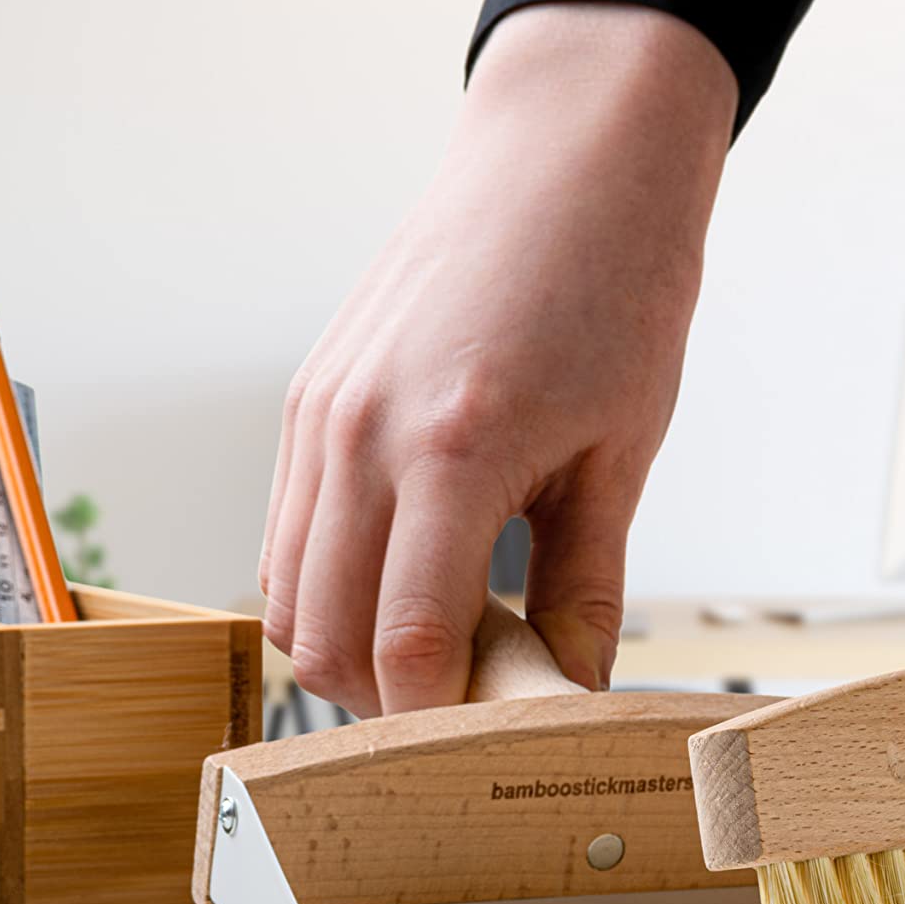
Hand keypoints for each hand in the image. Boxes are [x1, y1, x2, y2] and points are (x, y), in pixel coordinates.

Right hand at [261, 2, 734, 713]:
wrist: (564, 161)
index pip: (407, 647)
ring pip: (284, 593)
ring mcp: (319, 414)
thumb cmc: (612, 289)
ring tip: (447, 639)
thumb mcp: (620, 451)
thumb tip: (571, 694)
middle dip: (389, 699)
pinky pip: (286, 530)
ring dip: (349, 645)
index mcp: (452, 452)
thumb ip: (583, 585)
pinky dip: (329, 580)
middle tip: (475, 701)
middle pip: (323, 638)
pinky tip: (412, 573)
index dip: (443, 722)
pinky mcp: (306, 398)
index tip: (495, 742)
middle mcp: (360, 435)